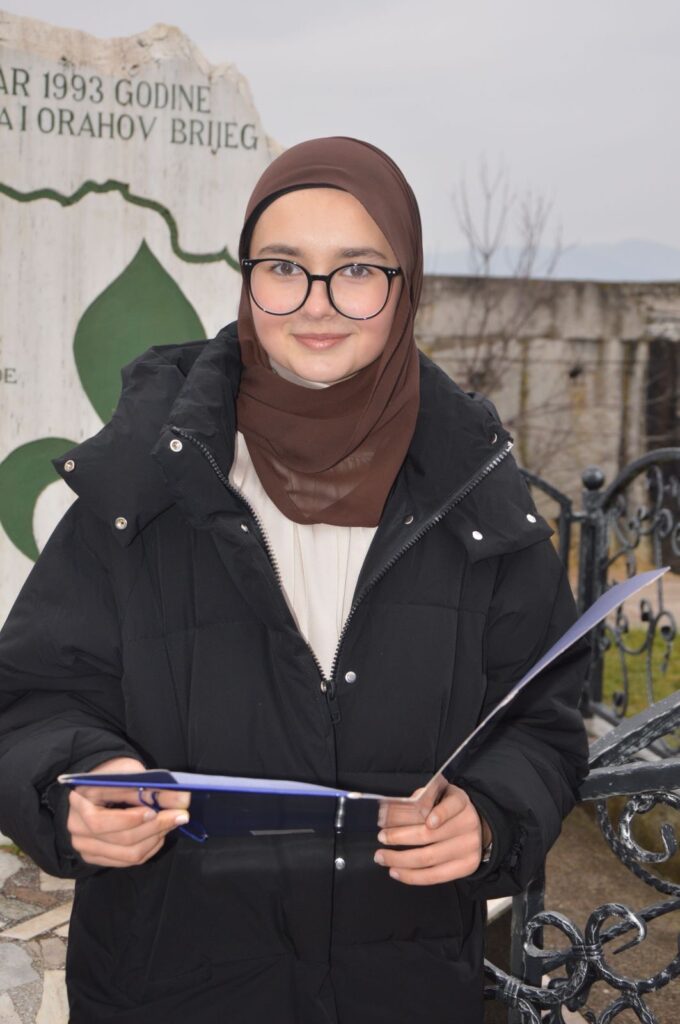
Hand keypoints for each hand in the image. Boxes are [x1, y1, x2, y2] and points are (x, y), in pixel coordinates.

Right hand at [67, 757, 191, 867]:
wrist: (101, 786)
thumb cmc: (115, 776)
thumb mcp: (132, 774)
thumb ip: (155, 789)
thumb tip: (184, 800)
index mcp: (79, 800)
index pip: (101, 821)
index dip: (131, 820)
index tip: (155, 812)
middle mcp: (76, 826)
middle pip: (120, 839)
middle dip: (155, 828)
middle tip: (180, 816)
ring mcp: (84, 845)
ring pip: (127, 853)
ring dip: (156, 839)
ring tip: (172, 823)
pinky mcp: (96, 857)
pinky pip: (127, 861)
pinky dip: (149, 849)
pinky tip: (160, 835)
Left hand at [373, 783, 490, 885]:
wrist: (476, 826)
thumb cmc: (449, 810)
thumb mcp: (440, 796)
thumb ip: (422, 800)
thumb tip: (393, 812)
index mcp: (460, 802)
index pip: (452, 805)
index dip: (440, 813)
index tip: (428, 821)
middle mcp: (467, 824)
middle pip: (430, 835)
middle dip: (400, 837)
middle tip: (382, 837)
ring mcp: (468, 848)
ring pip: (428, 858)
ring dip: (400, 859)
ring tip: (382, 857)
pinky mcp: (466, 867)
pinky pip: (434, 876)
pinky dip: (411, 876)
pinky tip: (396, 871)